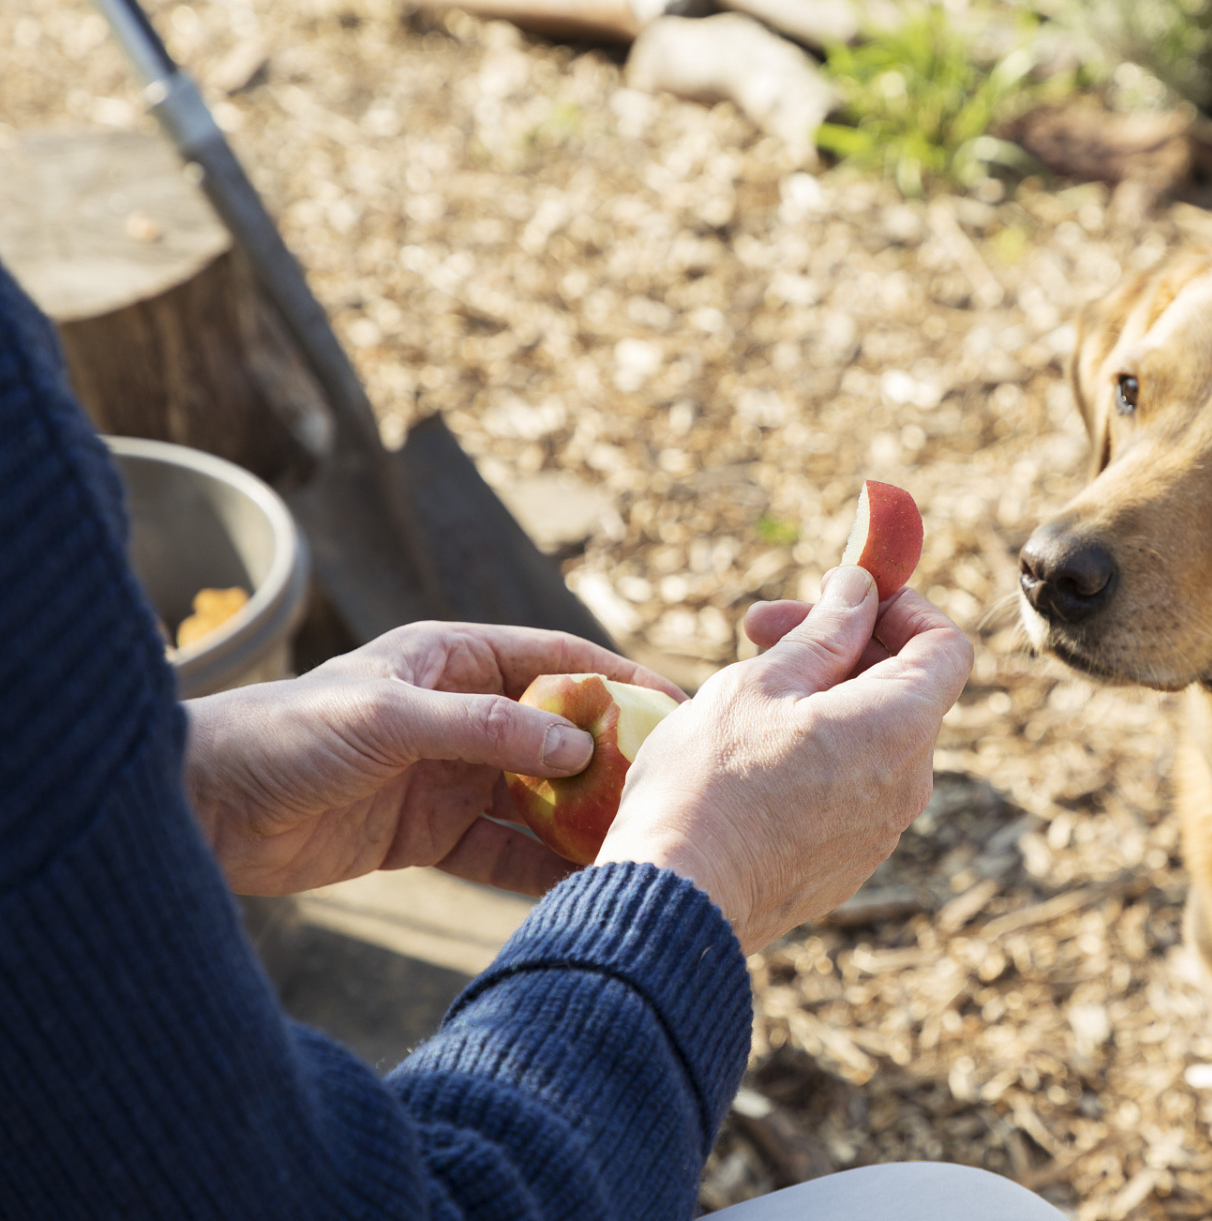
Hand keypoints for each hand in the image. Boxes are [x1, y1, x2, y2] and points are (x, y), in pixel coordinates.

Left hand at [183, 622, 682, 896]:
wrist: (203, 809)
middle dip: (610, 761)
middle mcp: (459, 714)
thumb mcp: (390, 718)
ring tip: (634, 844)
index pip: (556, 661)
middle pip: (556, 734)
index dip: (617, 681)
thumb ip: (485, 731)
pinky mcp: (427, 834)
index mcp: (452, 660)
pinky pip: (500, 850)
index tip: (674, 707)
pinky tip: (579, 884)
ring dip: (579, 820)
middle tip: (668, 790)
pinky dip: (538, 868)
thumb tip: (578, 746)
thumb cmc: (286, 735)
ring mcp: (447, 776)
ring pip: (535, 797)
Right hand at [599, 567, 973, 952]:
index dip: (902, 608)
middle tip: (760, 629)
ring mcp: (881, 830)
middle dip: (841, 645)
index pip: (946, 646)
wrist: (677, 900)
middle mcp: (907, 782)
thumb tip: (861, 590)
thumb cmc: (711, 782)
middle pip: (904, 688)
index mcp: (899, 726)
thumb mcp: (763, 682)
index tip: (842, 596)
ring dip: (824, 699)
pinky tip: (750, 754)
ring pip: (873, 738)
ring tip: (746, 691)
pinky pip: (852, 788)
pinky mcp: (848, 864)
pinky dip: (819, 754)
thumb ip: (825, 632)